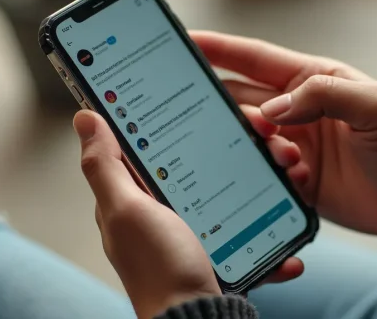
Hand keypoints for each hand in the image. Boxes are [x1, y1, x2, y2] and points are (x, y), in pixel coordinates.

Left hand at [73, 111, 303, 317]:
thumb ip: (106, 167)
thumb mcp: (128, 211)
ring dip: (267, 180)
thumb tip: (86, 118)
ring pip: (233, 190)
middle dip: (241, 149)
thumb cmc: (159, 270)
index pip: (156, 143)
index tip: (216, 106)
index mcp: (133, 196)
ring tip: (291, 174)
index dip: (182, 121)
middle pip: (203, 163)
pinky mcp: (218, 250)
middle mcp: (161, 211)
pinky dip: (271, 227)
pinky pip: (250, 229)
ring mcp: (193, 231)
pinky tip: (286, 224)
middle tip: (270, 142)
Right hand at [192, 31, 376, 239]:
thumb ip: (325, 96)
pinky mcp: (295, 180)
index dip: (217, 49)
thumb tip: (272, 109)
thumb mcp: (376, 105)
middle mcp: (298, 110)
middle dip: (224, 107)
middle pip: (241, 101)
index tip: (183, 43)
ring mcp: (294, 146)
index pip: (255, 59)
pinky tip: (292, 180)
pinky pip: (263, 174)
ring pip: (248, 140)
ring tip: (282, 155)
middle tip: (212, 119)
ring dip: (252, 147)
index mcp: (313, 81)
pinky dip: (267, 177)